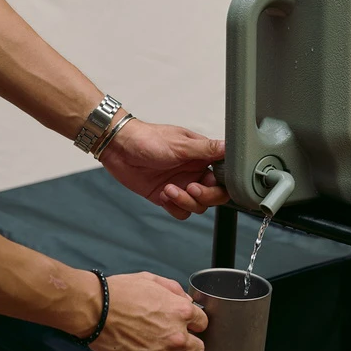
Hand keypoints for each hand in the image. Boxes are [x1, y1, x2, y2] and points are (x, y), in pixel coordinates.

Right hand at [91, 272, 206, 350]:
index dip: (196, 322)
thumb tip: (185, 300)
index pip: (203, 323)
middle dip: (192, 343)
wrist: (96, 310)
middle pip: (199, 348)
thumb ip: (174, 290)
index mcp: (180, 311)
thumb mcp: (151, 280)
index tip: (190, 324)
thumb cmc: (120, 293)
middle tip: (183, 340)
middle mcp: (176, 335)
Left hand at [100, 119, 228, 218]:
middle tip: (190, 188)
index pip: (225, 177)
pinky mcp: (167, 196)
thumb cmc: (148, 139)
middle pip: (215, 196)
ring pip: (198, 206)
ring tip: (168, 189)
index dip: (221, 185)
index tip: (208, 182)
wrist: (120, 148)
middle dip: (204, 197)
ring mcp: (182, 185)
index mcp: (203, 156)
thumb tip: (230, 146)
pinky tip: (162, 194)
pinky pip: (181, 211)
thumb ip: (207, 149)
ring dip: (184, 202)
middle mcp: (195, 172)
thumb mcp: (181, 144)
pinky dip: (173, 207)